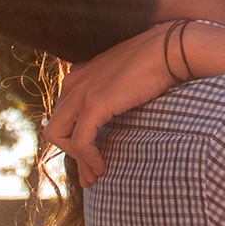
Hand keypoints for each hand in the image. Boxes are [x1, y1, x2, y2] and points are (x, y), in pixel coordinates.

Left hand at [43, 22, 181, 186]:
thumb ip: (109, 89)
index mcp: (78, 75)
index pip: (63, 114)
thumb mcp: (122, 76)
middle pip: (55, 127)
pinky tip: (102, 167)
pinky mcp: (94, 105)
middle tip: (89, 172)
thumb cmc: (154, 61)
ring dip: (77, 160)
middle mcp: (73, 82)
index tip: (89, 156)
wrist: (168, 50)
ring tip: (95, 175)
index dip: (72, 138)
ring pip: (60, 136)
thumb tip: (112, 111)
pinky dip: (89, 159)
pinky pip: (80, 142)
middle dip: (70, 153)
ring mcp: (81, 93)